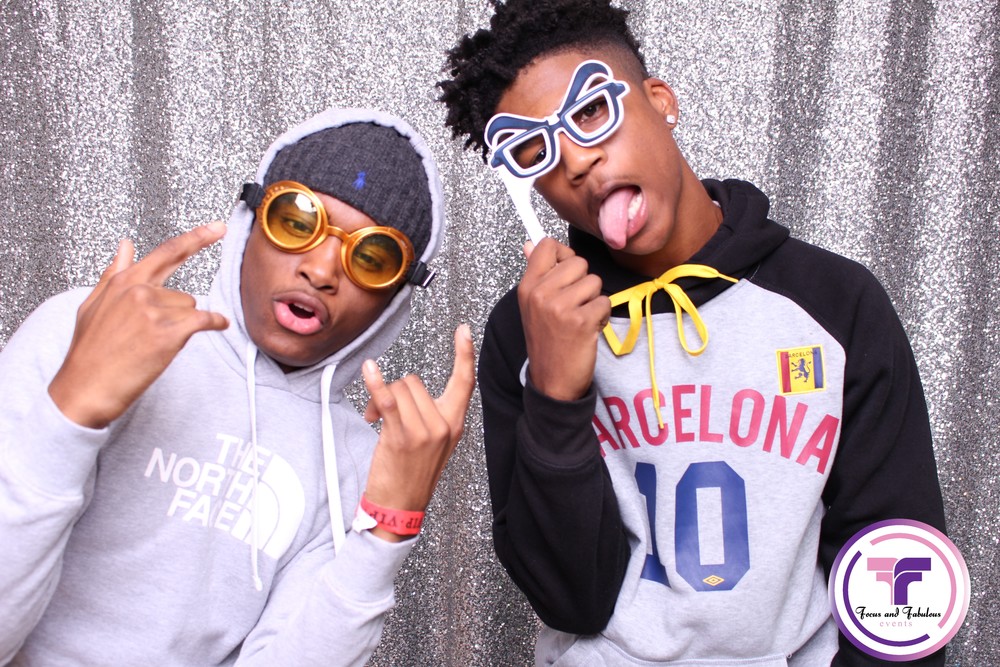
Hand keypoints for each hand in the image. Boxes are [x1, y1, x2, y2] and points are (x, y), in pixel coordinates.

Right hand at [48, 222, 228, 428]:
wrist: (82, 390)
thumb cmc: (88, 354)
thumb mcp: (93, 307)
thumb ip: (113, 274)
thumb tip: (125, 245)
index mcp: (123, 282)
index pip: (166, 252)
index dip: (196, 238)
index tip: (217, 227)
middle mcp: (139, 290)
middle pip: (182, 294)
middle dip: (176, 316)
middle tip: (160, 325)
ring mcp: (152, 310)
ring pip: (190, 310)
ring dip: (180, 328)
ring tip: (150, 347)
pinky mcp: (166, 332)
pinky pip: (204, 320)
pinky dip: (214, 323)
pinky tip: (216, 326)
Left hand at [361, 324, 475, 540]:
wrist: (399, 509)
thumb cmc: (411, 475)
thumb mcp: (433, 444)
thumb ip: (430, 415)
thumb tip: (407, 389)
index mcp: (455, 424)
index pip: (465, 382)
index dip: (465, 354)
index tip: (463, 330)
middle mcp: (443, 425)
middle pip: (416, 382)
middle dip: (395, 391)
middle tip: (382, 415)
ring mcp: (424, 431)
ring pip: (400, 389)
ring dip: (380, 398)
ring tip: (374, 420)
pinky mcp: (401, 436)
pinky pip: (387, 399)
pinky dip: (376, 383)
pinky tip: (369, 369)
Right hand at [518, 237, 609, 400]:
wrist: (552, 381)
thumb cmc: (546, 341)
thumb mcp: (532, 305)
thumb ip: (535, 272)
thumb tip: (530, 243)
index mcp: (527, 287)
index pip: (548, 246)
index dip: (564, 255)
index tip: (566, 273)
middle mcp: (540, 294)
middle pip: (578, 262)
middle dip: (583, 282)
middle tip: (574, 305)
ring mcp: (560, 307)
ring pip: (594, 281)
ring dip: (594, 300)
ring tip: (581, 318)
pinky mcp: (581, 321)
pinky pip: (604, 302)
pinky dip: (602, 316)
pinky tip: (589, 330)